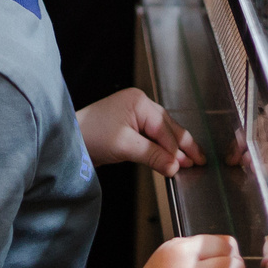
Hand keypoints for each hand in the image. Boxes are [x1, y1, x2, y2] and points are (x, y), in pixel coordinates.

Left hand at [77, 88, 203, 176]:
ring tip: (189, 162)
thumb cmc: (90, 136)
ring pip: (162, 132)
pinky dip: (161, 149)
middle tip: (200, 161)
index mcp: (139, 102)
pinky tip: (170, 159)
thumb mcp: (125, 146)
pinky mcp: (128, 127)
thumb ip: (152, 155)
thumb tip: (175, 166)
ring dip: (174, 148)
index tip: (187, 165)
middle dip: (184, 145)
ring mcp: (133, 115)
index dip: (177, 149)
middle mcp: (139, 104)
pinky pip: (151, 137)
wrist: (67, 141)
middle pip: (168, 127)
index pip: (164, 129)